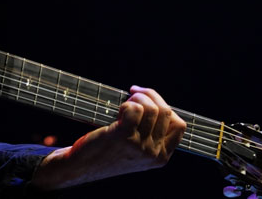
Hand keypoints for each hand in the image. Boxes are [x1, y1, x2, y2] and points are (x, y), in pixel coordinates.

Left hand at [31, 85, 185, 190]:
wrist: (82, 167)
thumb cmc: (108, 152)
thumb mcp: (137, 149)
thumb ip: (150, 132)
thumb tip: (155, 101)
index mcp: (162, 157)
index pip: (179, 125)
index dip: (164, 106)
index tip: (148, 100)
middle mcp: (154, 154)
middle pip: (166, 112)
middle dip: (150, 96)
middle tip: (132, 94)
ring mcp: (140, 147)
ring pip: (151, 108)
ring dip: (137, 98)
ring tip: (124, 103)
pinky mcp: (123, 138)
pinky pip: (134, 109)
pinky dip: (127, 103)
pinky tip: (118, 110)